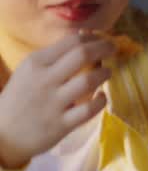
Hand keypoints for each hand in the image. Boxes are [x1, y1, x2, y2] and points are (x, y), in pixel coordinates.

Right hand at [0, 33, 114, 168]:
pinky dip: (101, 101)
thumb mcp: (29, 71)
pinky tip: (102, 96)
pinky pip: (89, 110)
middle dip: (104, 48)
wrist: (3, 134)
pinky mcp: (61, 125)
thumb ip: (55, 56)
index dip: (93, 38)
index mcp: (35, 63)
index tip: (102, 39)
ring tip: (107, 72)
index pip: (71, 42)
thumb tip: (85, 35)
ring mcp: (53, 103)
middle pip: (82, 55)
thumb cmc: (21, 98)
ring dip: (104, 73)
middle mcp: (44, 80)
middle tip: (113, 49)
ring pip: (88, 81)